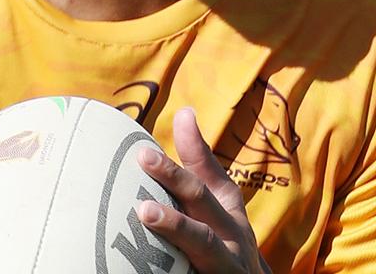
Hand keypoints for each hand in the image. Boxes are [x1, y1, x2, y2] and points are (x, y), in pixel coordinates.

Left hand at [136, 108, 270, 273]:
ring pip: (204, 243)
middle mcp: (232, 233)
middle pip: (202, 199)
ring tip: (146, 212)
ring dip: (175, 225)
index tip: (179, 117)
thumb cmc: (222, 245)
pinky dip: (175, 271)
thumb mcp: (214, 211)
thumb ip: (193, 174)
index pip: (209, 172)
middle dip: (174, 176)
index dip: (193, 146)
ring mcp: (228, 263)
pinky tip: (144, 266)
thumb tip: (176, 122)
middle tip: (143, 156)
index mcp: (228, 209)